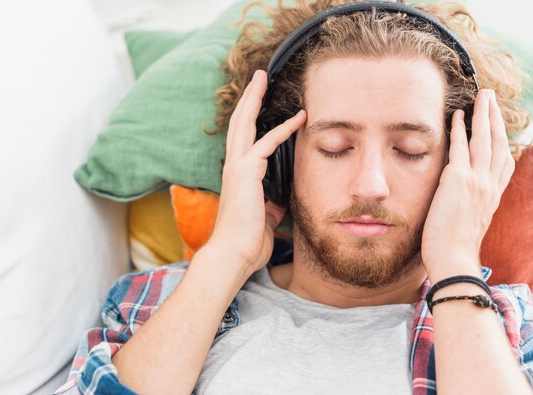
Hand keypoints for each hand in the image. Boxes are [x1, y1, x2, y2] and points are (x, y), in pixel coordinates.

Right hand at [205, 70, 306, 276]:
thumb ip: (274, 201)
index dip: (253, 118)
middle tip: (258, 77)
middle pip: (239, 122)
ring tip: (264, 79)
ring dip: (255, 100)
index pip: (245, 139)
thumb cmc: (248, 240)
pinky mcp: (246, 173)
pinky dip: (283, 129)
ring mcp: (238, 168)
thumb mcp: (267, 216)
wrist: (234, 255)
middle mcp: (234, 166)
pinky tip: (299, 118)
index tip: (264, 104)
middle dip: (249, 98)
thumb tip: (283, 197)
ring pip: (245, 124)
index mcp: (238, 175)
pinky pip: (267, 143)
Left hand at [421, 89, 514, 282]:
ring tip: (482, 96)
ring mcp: (476, 182)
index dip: (502, 140)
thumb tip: (459, 199)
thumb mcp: (469, 223)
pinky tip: (457, 115)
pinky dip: (460, 128)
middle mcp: (489, 186)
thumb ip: (469, 206)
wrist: (453, 259)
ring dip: (483, 114)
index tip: (499, 125)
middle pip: (498, 144)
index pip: (504, 162)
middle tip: (491, 99)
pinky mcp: (458, 180)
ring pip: (484, 140)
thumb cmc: (454, 248)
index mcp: (492, 197)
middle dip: (496, 118)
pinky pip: (461, 147)